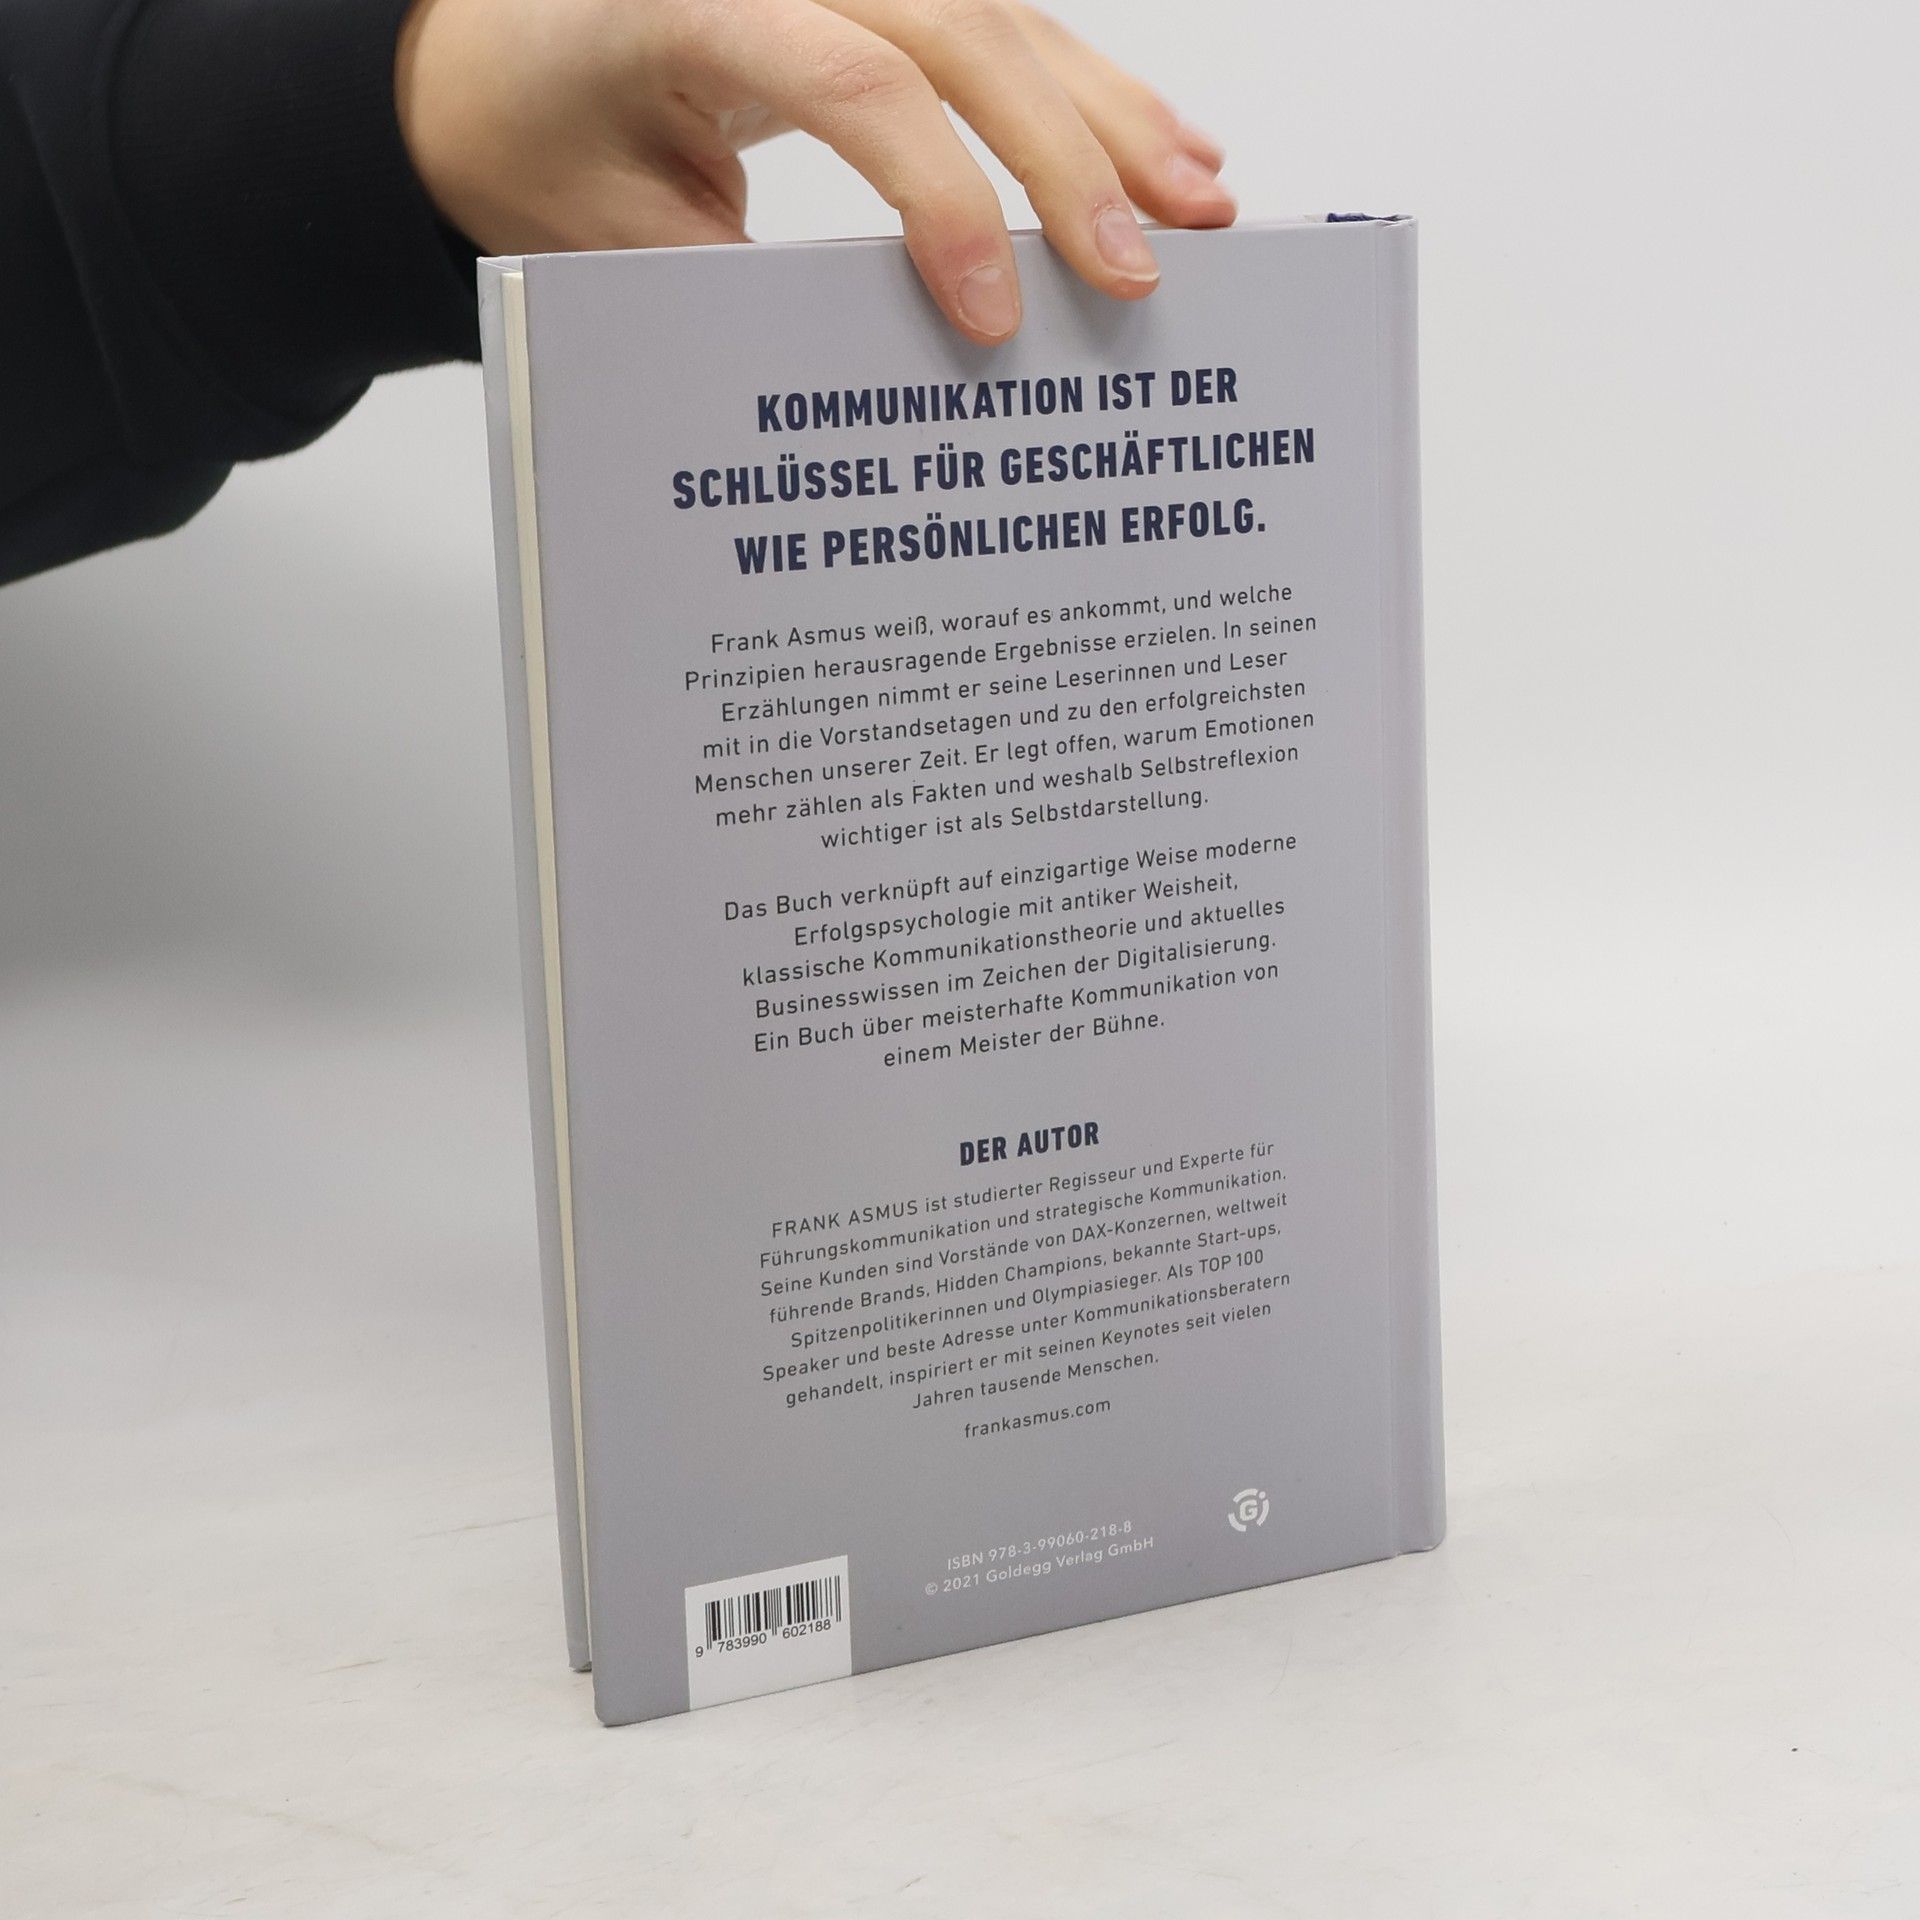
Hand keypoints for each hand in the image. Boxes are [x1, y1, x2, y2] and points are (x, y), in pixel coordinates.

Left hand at [394, 0, 1234, 344]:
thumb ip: (736, 282)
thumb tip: (886, 366)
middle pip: (958, 28)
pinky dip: (1085, 90)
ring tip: (1197, 203)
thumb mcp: (609, 237)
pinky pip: (999, 23)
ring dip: (1109, 113)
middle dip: (1066, 153)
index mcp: (686, 5)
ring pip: (1001, 15)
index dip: (939, 195)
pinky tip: (1160, 145)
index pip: (849, 80)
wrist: (500, 63)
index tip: (993, 317)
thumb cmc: (543, 147)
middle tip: (1141, 269)